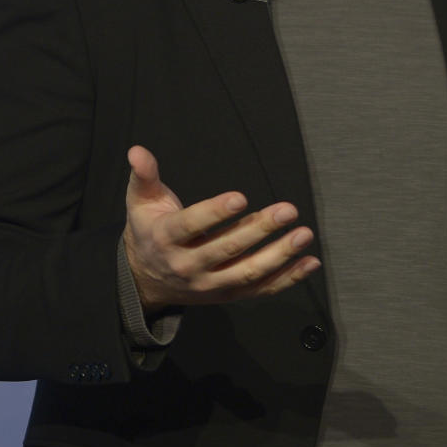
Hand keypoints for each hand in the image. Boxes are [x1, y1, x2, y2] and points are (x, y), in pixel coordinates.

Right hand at [123, 145, 319, 311]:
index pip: (190, 226)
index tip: (241, 198)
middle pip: (227, 249)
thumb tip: (137, 151)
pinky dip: (287, 279)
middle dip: (260, 229)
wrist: (145, 279)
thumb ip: (143, 176)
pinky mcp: (227, 295)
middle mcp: (187, 266)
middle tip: (288, 210)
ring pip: (248, 272)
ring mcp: (209, 284)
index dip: (215, 213)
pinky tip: (310, 262)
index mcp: (165, 239)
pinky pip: (260, 291)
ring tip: (303, 234)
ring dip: (280, 255)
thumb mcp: (140, 202)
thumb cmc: (150, 231)